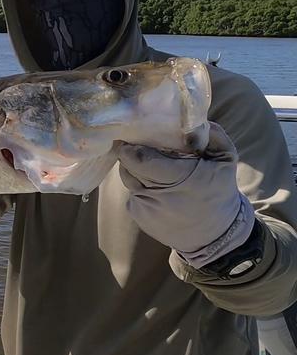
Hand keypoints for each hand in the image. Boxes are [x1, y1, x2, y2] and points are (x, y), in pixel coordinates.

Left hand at [118, 122, 254, 267]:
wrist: (215, 235)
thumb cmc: (219, 192)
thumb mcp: (226, 160)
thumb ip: (213, 136)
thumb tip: (193, 119)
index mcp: (180, 177)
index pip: (140, 158)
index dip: (131, 146)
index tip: (131, 135)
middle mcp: (159, 195)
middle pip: (128, 166)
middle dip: (129, 153)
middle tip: (136, 145)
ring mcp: (145, 208)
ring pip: (128, 179)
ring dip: (135, 170)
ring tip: (152, 168)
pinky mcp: (139, 217)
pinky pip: (132, 193)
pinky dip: (139, 187)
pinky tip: (156, 189)